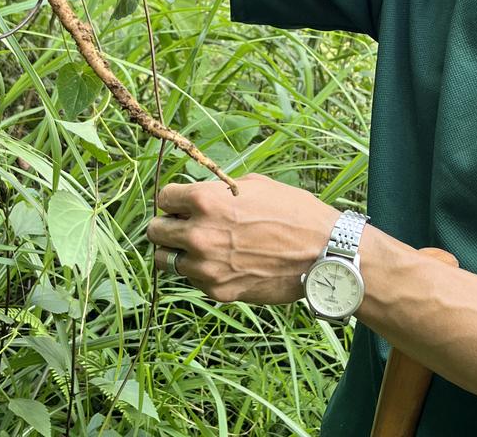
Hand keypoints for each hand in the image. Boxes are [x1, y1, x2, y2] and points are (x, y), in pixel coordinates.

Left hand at [146, 173, 339, 303]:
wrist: (321, 252)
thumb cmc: (291, 211)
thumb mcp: (253, 185)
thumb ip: (217, 190)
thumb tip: (197, 194)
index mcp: (205, 201)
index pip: (164, 198)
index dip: (174, 199)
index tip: (183, 203)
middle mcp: (199, 234)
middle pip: (155, 231)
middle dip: (167, 226)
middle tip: (183, 225)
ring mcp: (206, 267)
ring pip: (164, 260)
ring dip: (177, 251)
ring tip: (197, 246)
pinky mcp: (217, 291)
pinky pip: (191, 280)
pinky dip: (199, 271)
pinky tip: (222, 262)